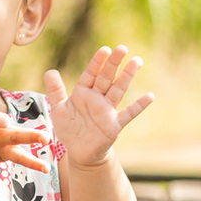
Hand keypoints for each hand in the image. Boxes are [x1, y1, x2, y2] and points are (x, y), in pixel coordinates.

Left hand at [44, 47, 153, 168]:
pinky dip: (139, 106)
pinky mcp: (114, 125)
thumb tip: (50, 71)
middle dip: (113, 63)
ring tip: (137, 61)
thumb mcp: (58, 109)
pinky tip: (150, 96)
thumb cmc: (70, 129)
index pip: (91, 74)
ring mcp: (107, 111)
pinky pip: (128, 114)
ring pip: (118, 90)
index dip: (97, 62)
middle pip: (106, 78)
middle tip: (122, 48)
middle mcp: (97, 99)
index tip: (105, 49)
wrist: (80, 151)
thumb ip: (55, 90)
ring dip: (127, 76)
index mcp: (83, 93)